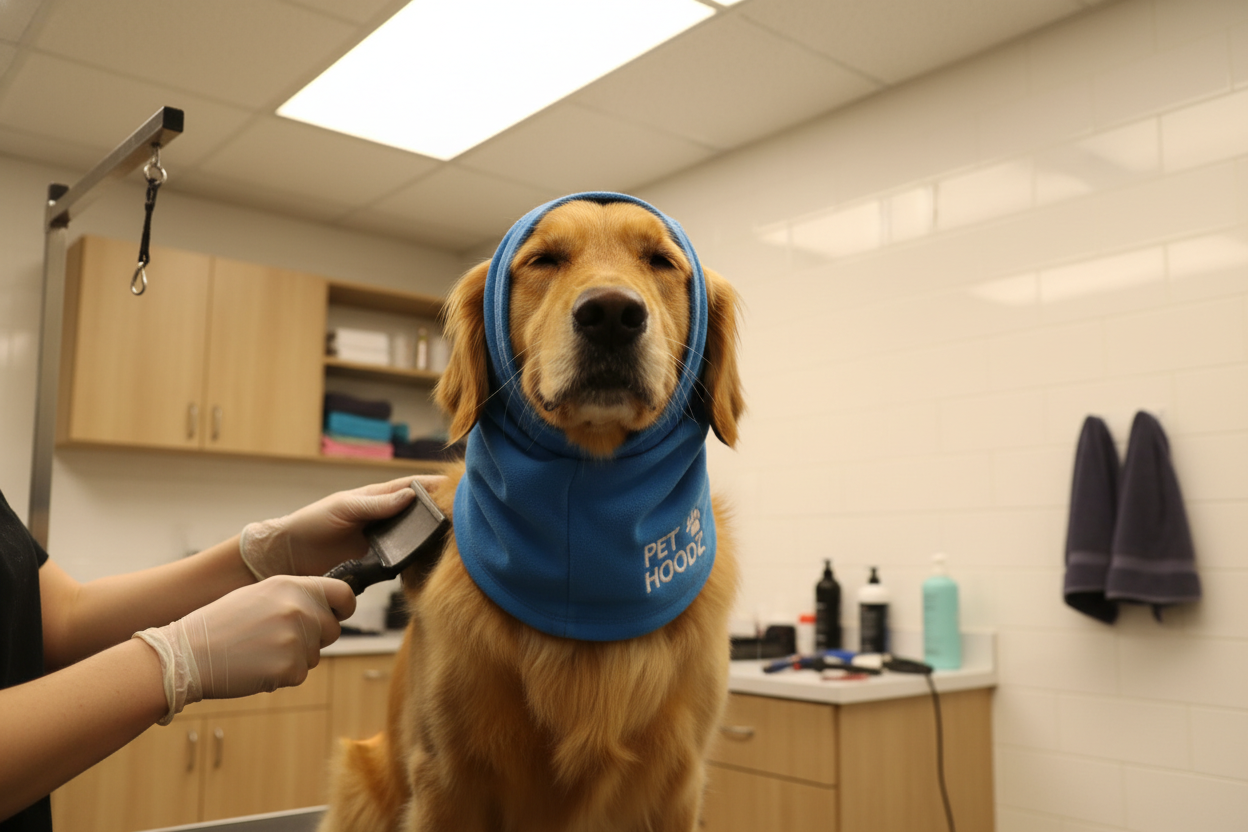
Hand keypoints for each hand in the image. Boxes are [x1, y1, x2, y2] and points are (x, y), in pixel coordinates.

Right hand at [134, 576, 355, 723]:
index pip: (343, 595)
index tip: (339, 615)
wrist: (187, 654)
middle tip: (277, 640)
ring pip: (314, 655)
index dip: (344, 608)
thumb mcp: (259, 595)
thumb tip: (326, 608)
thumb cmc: (220, 624)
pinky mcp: (290, 668)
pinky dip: (281, 675)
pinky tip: (254, 666)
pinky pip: (298, 675)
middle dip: (314, 639)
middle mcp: (299, 609)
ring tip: (258, 650)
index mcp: (292, 586)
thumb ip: (295, 598)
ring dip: (294, 657)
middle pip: (332, 630)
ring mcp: (296, 639)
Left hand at [239, 475, 444, 578]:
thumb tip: (411, 496)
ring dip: (432, 540)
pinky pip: (404, 564)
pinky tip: (432, 566)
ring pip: (416, 540)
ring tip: (457, 541)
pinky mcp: (378, 566)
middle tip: (467, 517)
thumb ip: (376, 504)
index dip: (436, 486)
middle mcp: (385, 520)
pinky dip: (417, 563)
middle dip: (441, 513)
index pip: (414, 487)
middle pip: (420, 514)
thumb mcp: (344, 507)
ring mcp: (383, 543)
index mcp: (378, 498)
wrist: (289, 556)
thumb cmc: (312, 522)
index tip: (460, 486)